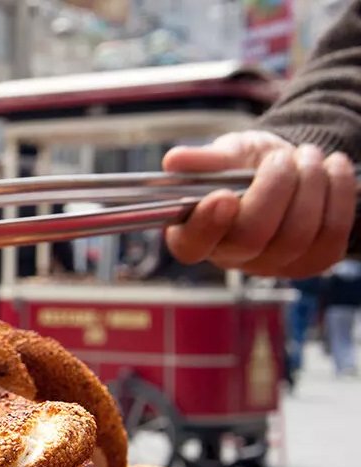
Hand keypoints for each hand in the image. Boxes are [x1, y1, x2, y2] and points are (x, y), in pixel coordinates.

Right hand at [162, 130, 355, 277]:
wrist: (288, 170)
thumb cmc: (246, 165)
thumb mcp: (225, 155)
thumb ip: (204, 161)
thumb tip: (174, 161)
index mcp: (195, 233)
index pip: (192, 244)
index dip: (207, 225)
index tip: (223, 195)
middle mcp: (230, 257)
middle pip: (251, 237)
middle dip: (274, 188)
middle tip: (282, 156)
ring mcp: (271, 265)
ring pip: (296, 234)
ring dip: (310, 184)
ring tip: (309, 155)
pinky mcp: (310, 263)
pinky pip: (331, 235)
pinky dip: (338, 194)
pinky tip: (334, 168)